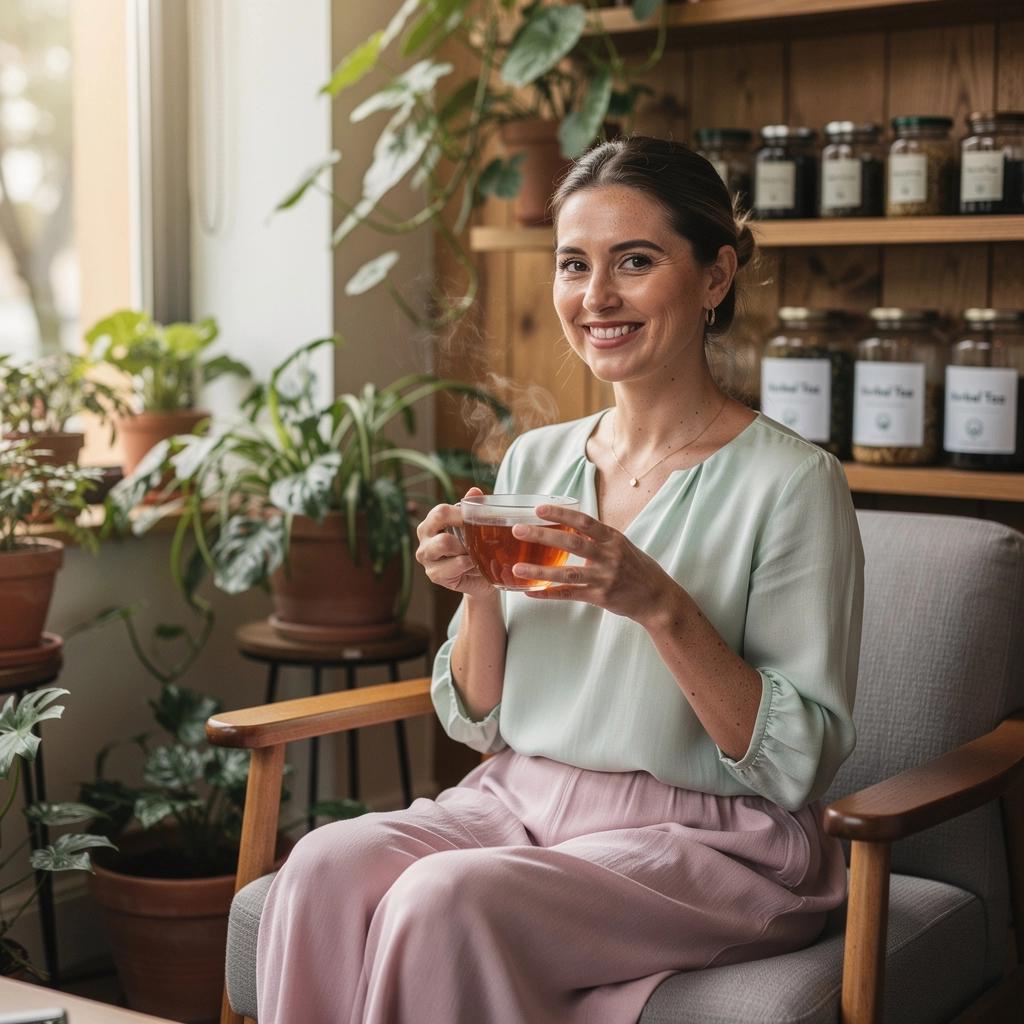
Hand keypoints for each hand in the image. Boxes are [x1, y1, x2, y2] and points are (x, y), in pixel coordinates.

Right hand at [415, 487, 494, 599]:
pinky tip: (476, 566)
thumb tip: (474, 490)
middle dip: (464, 531)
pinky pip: (456, 564)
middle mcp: (424, 539)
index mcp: (431, 523)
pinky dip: (470, 563)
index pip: (441, 511)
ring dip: (467, 548)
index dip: (461, 513)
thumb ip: (474, 508)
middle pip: (439, 522)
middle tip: (479, 538)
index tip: (481, 517)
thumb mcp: (476, 527)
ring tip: (476, 553)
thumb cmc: (475, 549)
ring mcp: (427, 558)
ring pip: (445, 543)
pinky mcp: (434, 574)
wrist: (479, 579)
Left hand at [511, 504, 676, 624]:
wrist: (657, 598)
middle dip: (542, 536)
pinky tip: (530, 592)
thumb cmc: (638, 569)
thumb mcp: (622, 546)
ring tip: (516, 568)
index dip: (560, 514)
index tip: (538, 509)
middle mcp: (609, 556)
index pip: (584, 521)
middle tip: (518, 530)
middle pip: (571, 543)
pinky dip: (548, 593)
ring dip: (539, 571)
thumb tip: (572, 524)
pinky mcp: (600, 597)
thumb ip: (599, 537)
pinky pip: (569, 594)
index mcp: (613, 539)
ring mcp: (604, 578)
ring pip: (567, 573)